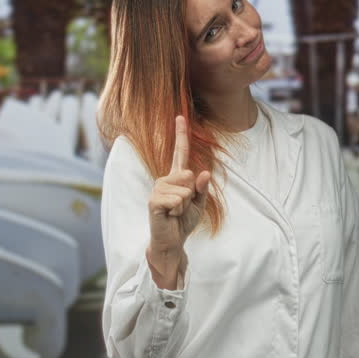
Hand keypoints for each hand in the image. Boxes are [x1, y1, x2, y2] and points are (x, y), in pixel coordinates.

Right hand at [146, 115, 210, 288]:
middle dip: (192, 194)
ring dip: (185, 205)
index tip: (180, 116)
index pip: (180, 153)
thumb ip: (202, 189)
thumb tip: (204, 173)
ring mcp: (158, 189)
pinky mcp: (154, 201)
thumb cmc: (183, 221)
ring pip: (184, 189)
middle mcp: (165, 179)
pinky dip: (178, 210)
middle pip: (188, 175)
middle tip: (183, 207)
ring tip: (176, 212)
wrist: (172, 241)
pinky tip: (170, 216)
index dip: (180, 134)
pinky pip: (177, 200)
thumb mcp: (199, 204)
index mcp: (176, 177)